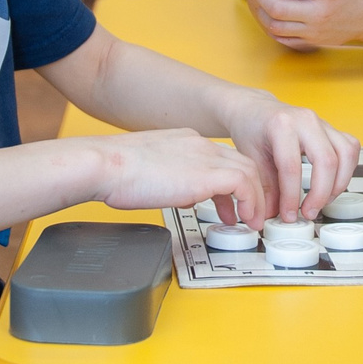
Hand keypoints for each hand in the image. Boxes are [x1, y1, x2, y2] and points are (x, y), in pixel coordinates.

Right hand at [84, 129, 266, 224]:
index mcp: (186, 141)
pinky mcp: (208, 174)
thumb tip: (186, 197)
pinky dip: (251, 202)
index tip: (230, 204)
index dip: (231, 184)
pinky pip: (245, 184)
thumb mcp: (151, 172)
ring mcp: (206, 157)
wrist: (107, 165)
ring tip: (251, 221)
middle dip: (251, 191)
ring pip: (250, 172)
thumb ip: (174, 180)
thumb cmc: (116, 172)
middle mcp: (200, 145)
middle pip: (242, 163)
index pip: (221, 159)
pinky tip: (244, 218)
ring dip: (255, 199)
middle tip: (249, 214)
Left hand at [221, 92, 360, 222]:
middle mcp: (306, 120)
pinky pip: (351, 148)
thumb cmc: (252, 130)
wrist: (256, 109)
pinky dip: (347, 170)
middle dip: (321, 194)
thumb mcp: (250, 159)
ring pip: (346, 153)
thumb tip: (273, 215)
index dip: (292, 197)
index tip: (288, 215)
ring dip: (339, 184)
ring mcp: (322, 122)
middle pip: (327, 160)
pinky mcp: (332, 129)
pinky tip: (332, 184)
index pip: (292, 167)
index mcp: (281, 125)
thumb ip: (265, 188)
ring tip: (323, 201)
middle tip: (309, 212)